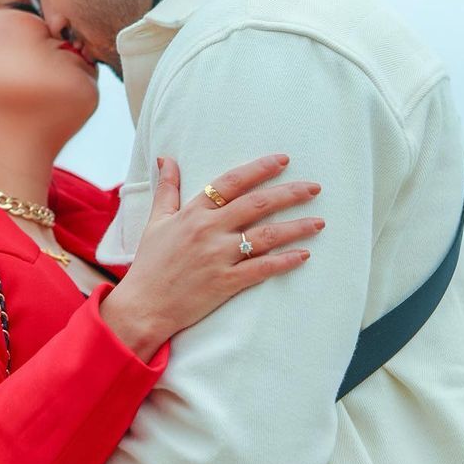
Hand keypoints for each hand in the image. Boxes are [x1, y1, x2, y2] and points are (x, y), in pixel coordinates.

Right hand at [102, 154, 323, 356]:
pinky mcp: (226, 282)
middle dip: (289, 194)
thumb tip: (165, 158)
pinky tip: (304, 255)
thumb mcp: (156, 221)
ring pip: (266, 235)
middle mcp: (208, 230)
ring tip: (319, 222)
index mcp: (193, 212)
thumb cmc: (150, 263)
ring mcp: (218, 256)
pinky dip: (285, 261)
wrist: (144, 306)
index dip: (259, 169)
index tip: (283, 160)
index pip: (231, 182)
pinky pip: (262, 268)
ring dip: (296, 227)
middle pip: (256, 204)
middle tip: (314, 188)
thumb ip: (167, 188)